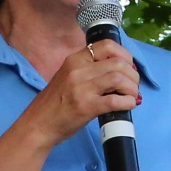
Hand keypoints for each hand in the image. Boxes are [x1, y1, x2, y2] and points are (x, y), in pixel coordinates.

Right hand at [24, 37, 140, 142]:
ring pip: (119, 79)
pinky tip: (128, 105)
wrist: (38, 124)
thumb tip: (118, 71)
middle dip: (133, 75)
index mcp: (74, 60)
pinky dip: (128, 102)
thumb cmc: (54, 103)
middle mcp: (78, 70)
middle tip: (133, 86)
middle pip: (118, 63)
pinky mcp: (86, 107)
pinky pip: (115, 100)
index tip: (128, 67)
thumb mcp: (67, 76)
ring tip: (132, 96)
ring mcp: (82, 88)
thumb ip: (88, 70)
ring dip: (132, 88)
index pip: (107, 46)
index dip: (125, 55)